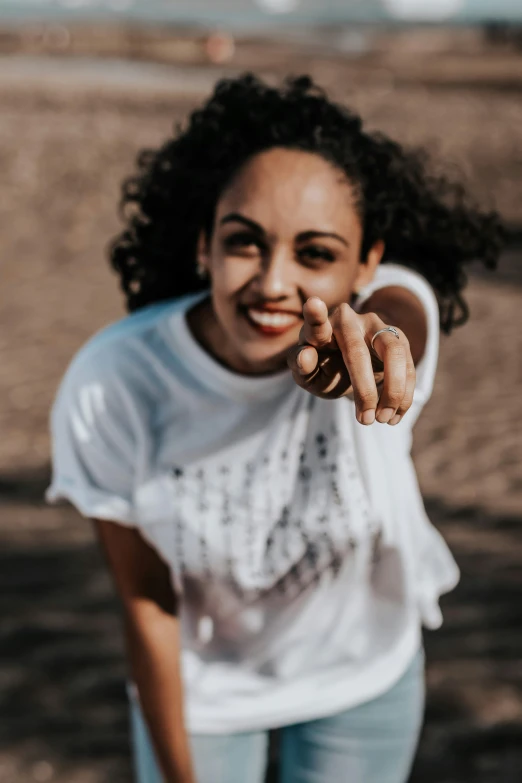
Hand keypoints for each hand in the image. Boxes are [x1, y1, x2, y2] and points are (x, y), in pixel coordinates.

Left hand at [287, 297, 415, 425]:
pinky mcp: (398, 339)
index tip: (312, 304)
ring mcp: (378, 326)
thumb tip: (306, 355)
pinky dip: (404, 394)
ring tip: (381, 419)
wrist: (352, 367)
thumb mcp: (309, 374)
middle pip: (358, 349)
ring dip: (393, 391)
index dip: (315, 316)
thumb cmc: (324, 368)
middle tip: (366, 420)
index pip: (317, 323)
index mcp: (323, 328)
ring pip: (394, 352)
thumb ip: (301, 367)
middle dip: (364, 389)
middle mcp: (350, 320)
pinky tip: (394, 416)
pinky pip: (408, 365)